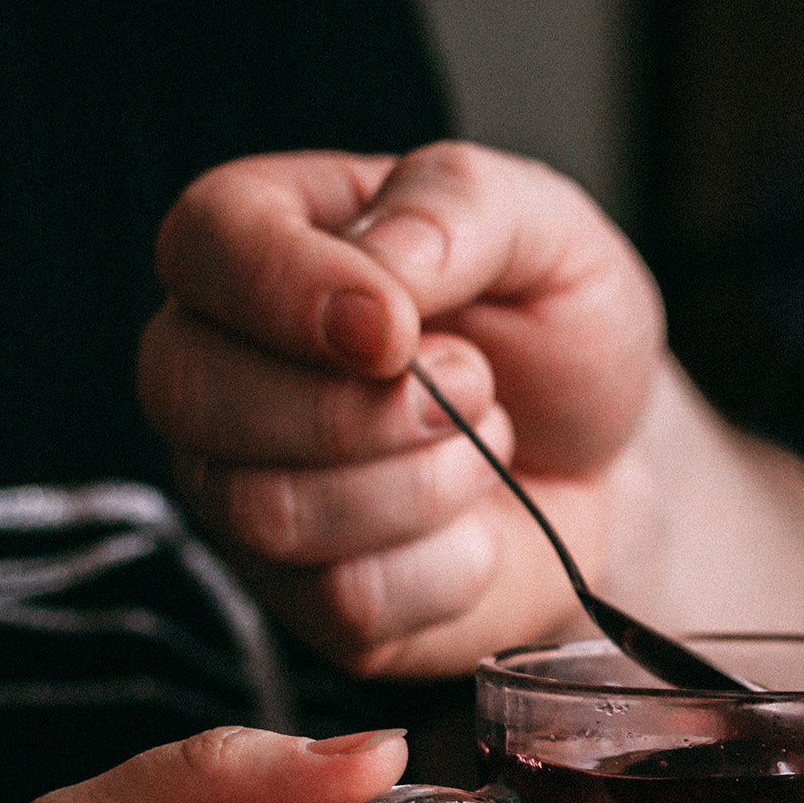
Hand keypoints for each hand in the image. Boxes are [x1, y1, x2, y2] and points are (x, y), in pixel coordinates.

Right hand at [139, 143, 803, 677]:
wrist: (610, 465)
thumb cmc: (556, 334)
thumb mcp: (548, 231)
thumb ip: (463, 203)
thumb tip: (385, 255)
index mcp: (260, 240)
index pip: (203, 247)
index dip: (290, 291)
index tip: (400, 328)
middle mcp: (216, 364)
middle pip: (193, 392)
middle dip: (365, 405)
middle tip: (478, 384)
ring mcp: (242, 489)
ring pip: (269, 509)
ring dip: (421, 484)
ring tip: (488, 443)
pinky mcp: (303, 598)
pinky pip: (348, 599)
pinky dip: (451, 564)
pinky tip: (478, 525)